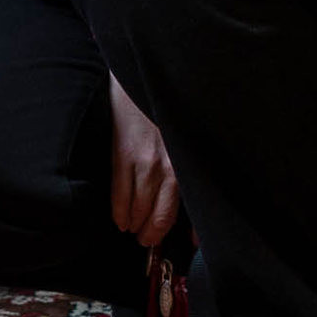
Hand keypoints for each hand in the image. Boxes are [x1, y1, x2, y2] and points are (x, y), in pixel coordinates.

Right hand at [105, 75, 181, 249]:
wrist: (142, 72)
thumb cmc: (166, 105)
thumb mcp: (188, 136)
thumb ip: (192, 168)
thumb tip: (197, 203)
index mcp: (186, 164)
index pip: (183, 210)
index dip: (178, 232)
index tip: (177, 243)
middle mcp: (168, 166)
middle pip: (159, 215)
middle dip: (152, 232)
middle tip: (146, 240)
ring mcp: (143, 161)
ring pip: (138, 208)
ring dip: (135, 224)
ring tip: (133, 230)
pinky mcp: (120, 154)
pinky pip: (119, 194)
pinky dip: (119, 212)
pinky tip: (120, 220)